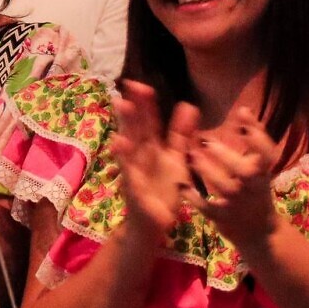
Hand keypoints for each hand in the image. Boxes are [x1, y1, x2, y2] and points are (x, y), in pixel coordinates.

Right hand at [110, 81, 196, 237]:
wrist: (154, 222)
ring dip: (125, 124)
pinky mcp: (132, 184)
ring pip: (129, 141)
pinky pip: (127, 168)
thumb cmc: (164, 190)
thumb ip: (181, 135)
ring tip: (122, 104)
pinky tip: (119, 142)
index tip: (142, 85)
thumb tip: (189, 105)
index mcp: (152, 147)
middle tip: (131, 85)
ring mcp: (133, 167)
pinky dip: (122, 156)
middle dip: (134, 107)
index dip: (146, 103)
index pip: (149, 121)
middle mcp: (140, 154)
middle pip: (137, 126)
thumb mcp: (177, 159)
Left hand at [187, 106, 280, 251]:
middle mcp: (253, 187)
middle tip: (207, 140)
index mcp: (263, 172)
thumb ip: (252, 140)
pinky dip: (194, 198)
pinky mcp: (222, 218)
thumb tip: (244, 110)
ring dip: (208, 171)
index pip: (267, 152)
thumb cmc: (255, 191)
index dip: (257, 135)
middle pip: (246, 171)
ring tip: (192, 157)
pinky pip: (207, 208)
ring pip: (225, 188)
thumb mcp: (259, 167)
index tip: (241, 114)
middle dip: (227, 155)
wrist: (259, 232)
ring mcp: (238, 204)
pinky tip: (182, 185)